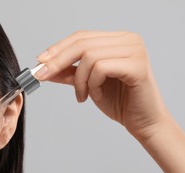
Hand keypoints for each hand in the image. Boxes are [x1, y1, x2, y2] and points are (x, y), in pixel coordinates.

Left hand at [36, 31, 170, 140]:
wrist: (143, 123)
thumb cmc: (121, 103)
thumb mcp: (89, 84)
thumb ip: (70, 73)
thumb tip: (45, 67)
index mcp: (118, 39)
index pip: (82, 37)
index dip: (58, 48)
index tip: (40, 62)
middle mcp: (128, 39)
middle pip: (82, 43)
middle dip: (58, 61)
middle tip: (44, 75)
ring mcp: (135, 50)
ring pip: (90, 56)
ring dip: (80, 80)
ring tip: (83, 96)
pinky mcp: (138, 65)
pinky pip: (101, 68)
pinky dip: (93, 84)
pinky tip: (98, 95)